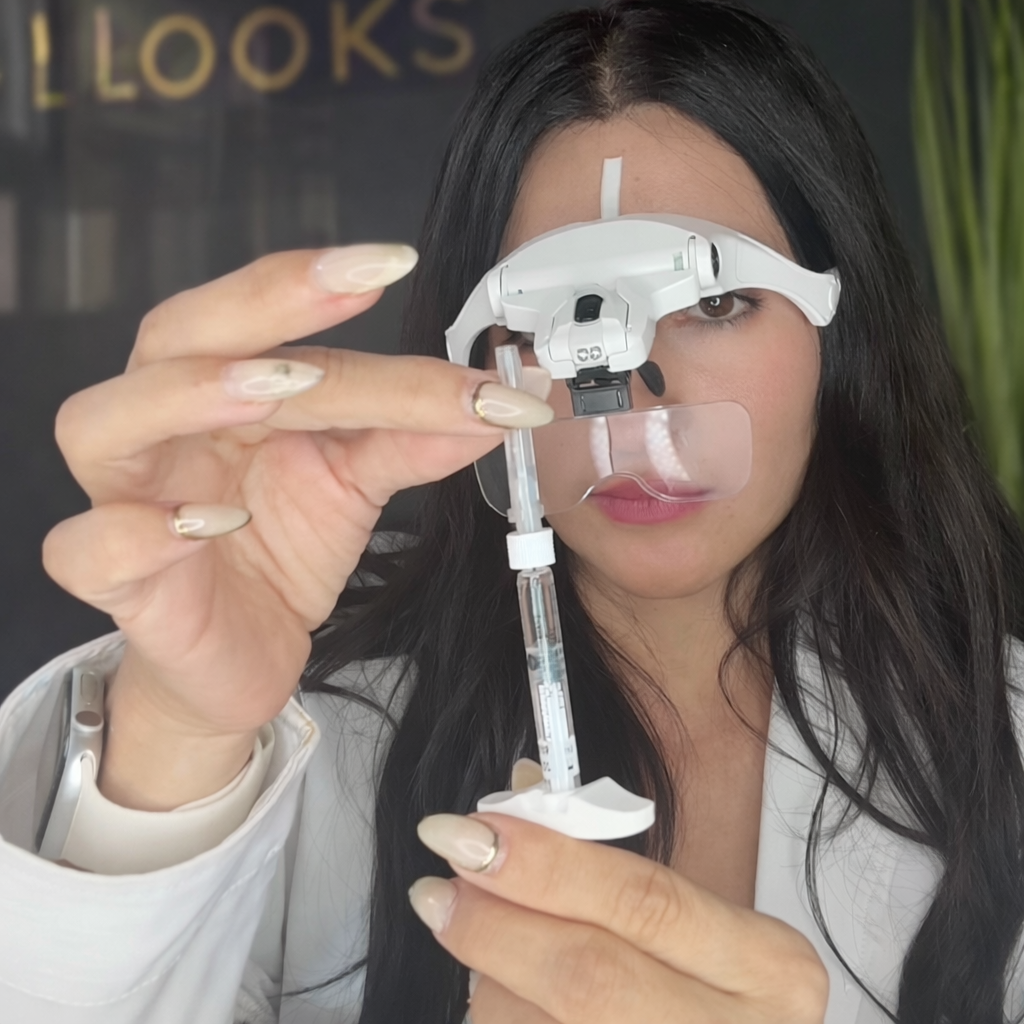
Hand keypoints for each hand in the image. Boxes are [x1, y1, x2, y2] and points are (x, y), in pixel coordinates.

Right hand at [41, 246, 553, 807]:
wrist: (243, 652)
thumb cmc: (280, 549)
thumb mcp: (356, 485)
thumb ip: (411, 438)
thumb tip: (500, 403)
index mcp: (222, 388)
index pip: (266, 323)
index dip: (321, 288)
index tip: (395, 262)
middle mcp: (163, 425)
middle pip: (177, 337)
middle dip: (262, 305)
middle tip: (352, 286)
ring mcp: (126, 498)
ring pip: (104, 422)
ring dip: (189, 395)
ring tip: (275, 387)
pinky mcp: (115, 582)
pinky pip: (89, 546)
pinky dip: (140, 530)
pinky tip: (207, 523)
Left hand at [410, 800, 827, 1022]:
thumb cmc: (708, 992)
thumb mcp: (693, 924)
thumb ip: (608, 864)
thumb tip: (519, 793)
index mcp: (769, 967)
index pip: (644, 900)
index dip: (549, 864)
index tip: (471, 830)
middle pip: (589, 978)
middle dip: (496, 927)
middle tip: (437, 891)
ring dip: (489, 982)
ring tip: (477, 947)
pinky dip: (497, 1016)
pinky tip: (499, 994)